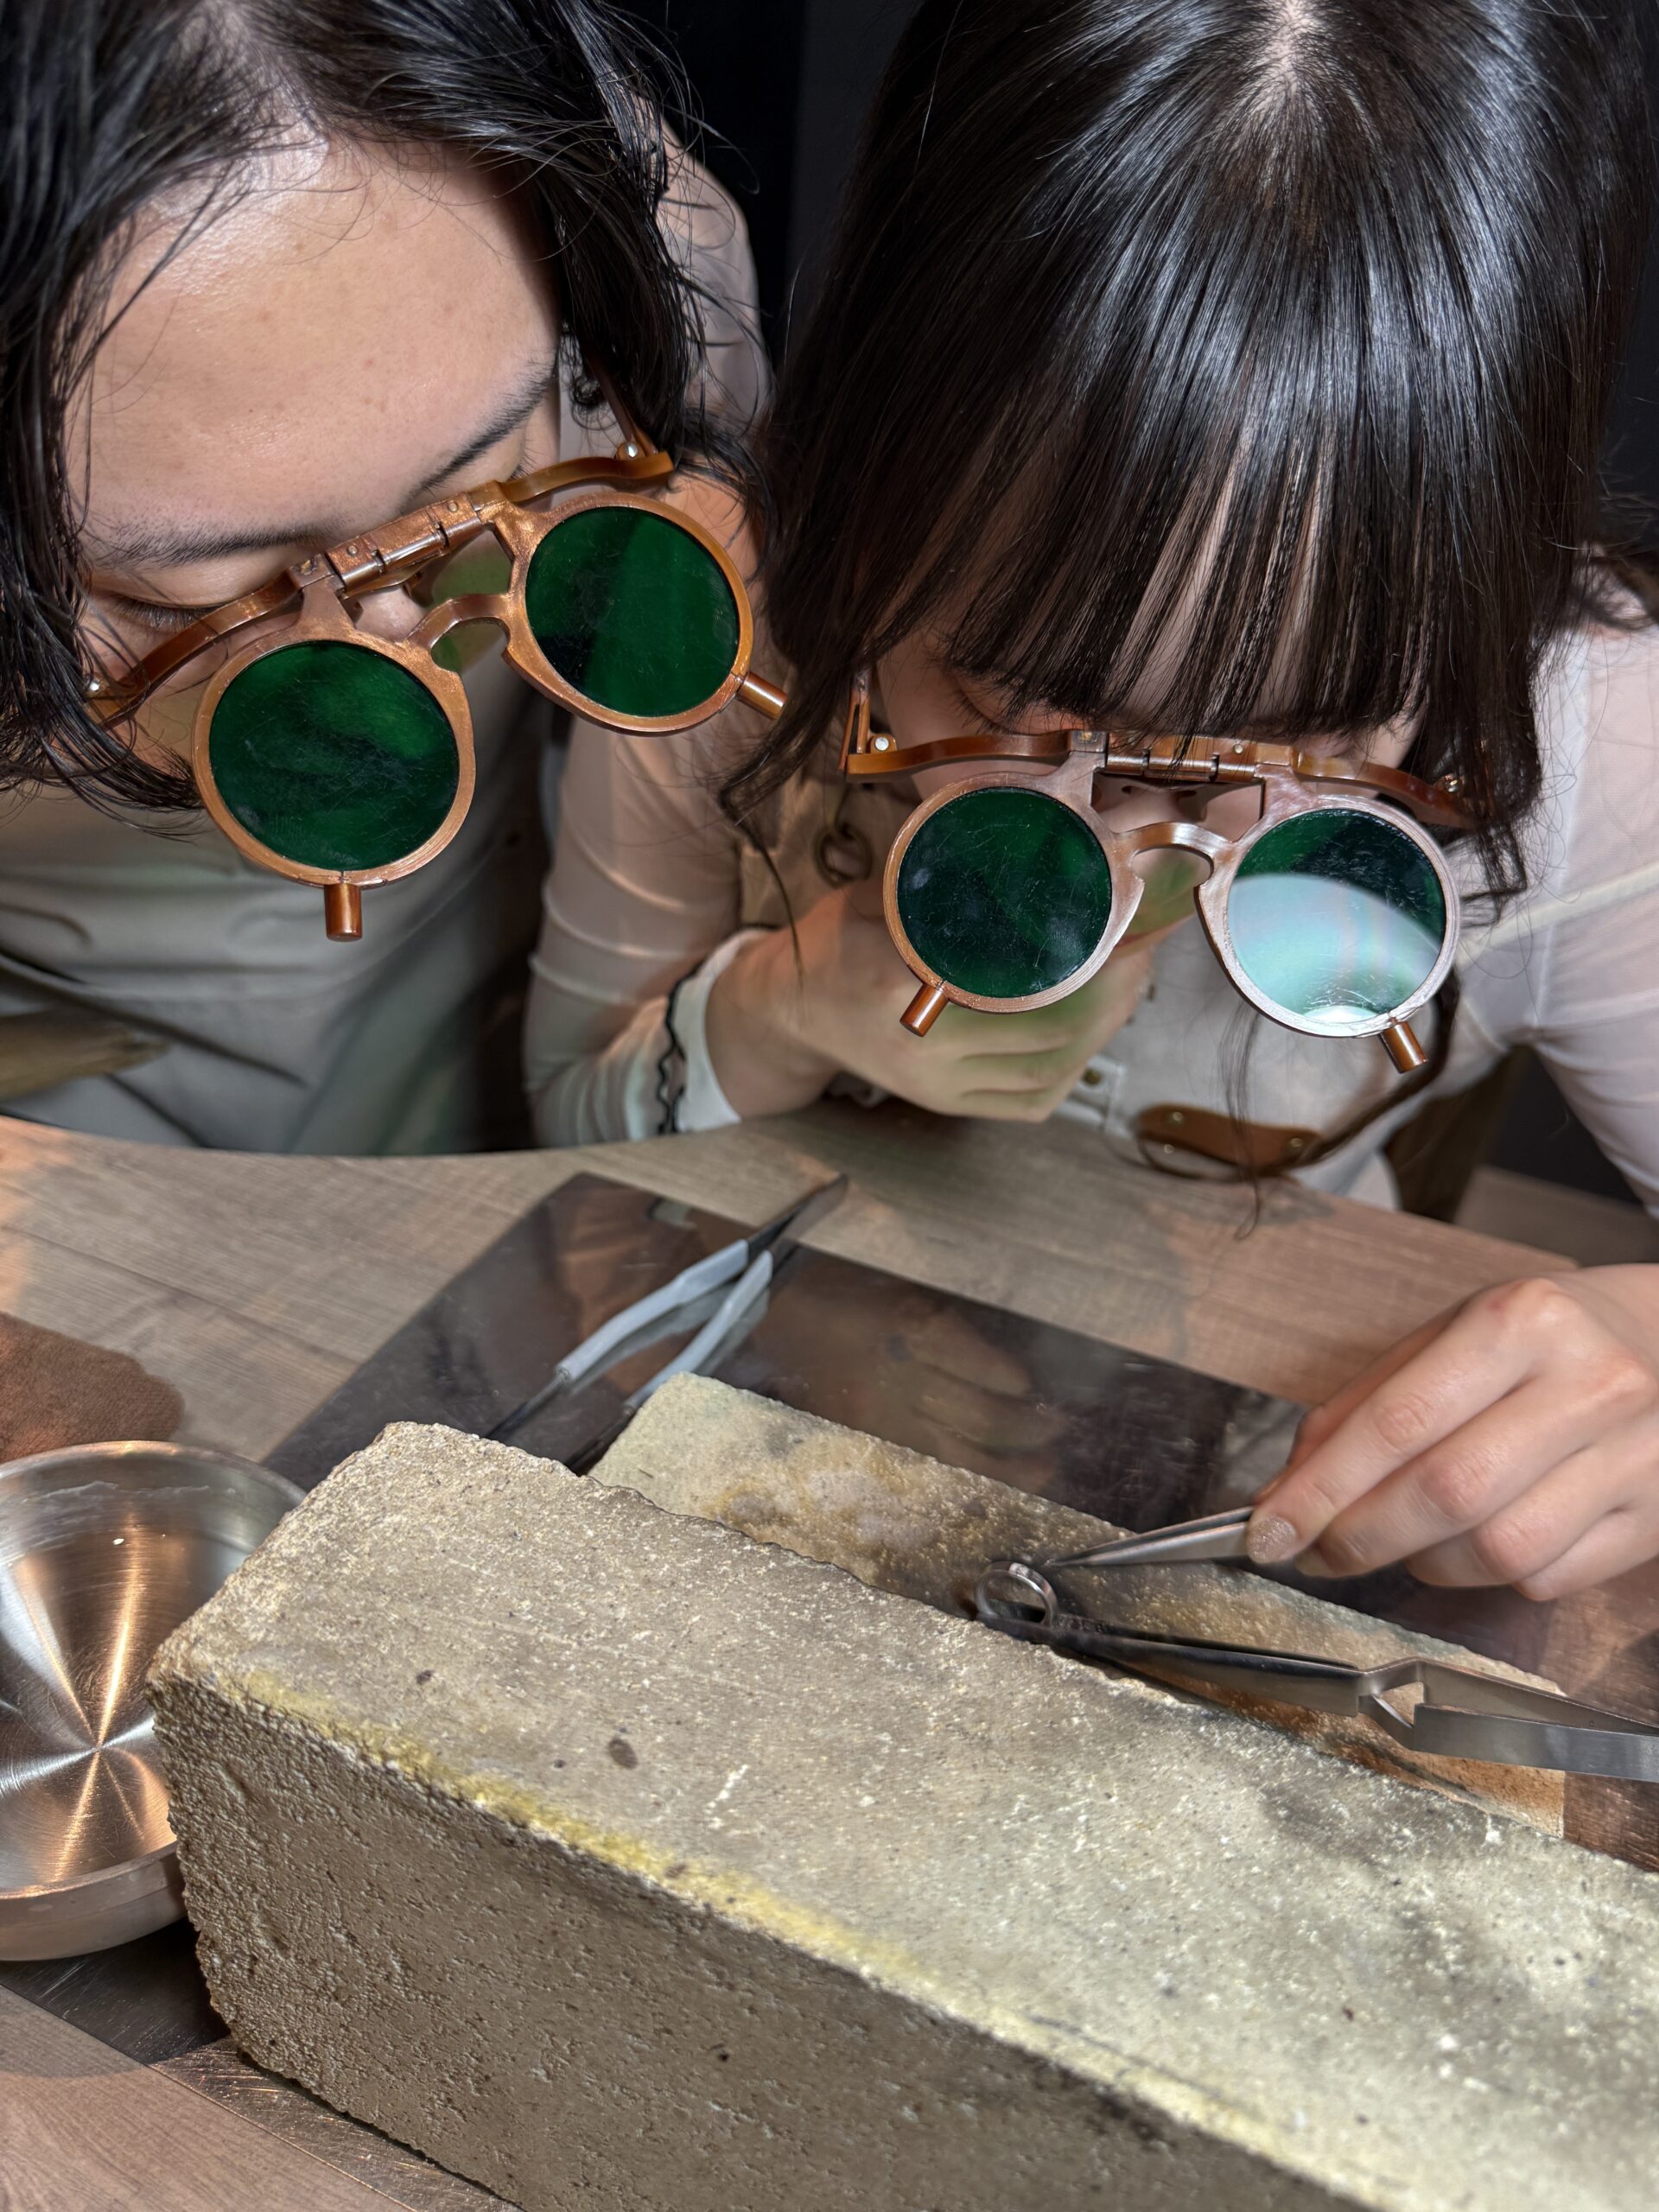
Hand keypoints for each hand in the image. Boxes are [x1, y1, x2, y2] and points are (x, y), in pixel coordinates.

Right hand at [706, 880, 1154, 1121]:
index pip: (1017, 978)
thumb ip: (942, 880)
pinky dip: (1072, 1069)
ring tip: (1128, 986)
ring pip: (1050, 1069)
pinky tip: (1092, 1034)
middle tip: (1140, 949)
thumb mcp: (877, 894)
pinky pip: (1030, 1101)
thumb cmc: (835, 942)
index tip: (1118, 923)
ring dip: (1102, 1031)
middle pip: (1049, 1029)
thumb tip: (1026, 847)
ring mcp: (939, 1087)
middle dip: (1110, 991)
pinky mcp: (949, 1105)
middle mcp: (926, 1049)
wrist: (788, 1010)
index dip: (1081, 956)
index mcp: (903, 986)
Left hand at [1246, 1266, 1658, 1598]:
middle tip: (1316, 1551)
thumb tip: (1285, 1494)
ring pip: (1497, 1550)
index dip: (1322, 1489)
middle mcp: (1586, 1384)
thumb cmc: (1542, 1341)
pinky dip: (1487, 1576)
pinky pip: (1546, 1578)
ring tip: (1401, 1540)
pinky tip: (1472, 1544)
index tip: (1268, 1530)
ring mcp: (1634, 1456)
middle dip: (1359, 1535)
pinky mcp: (1655, 1518)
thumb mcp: (1449, 1339)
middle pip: (1446, 1492)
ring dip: (1422, 1562)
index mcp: (1518, 1321)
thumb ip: (1362, 1409)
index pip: (1399, 1421)